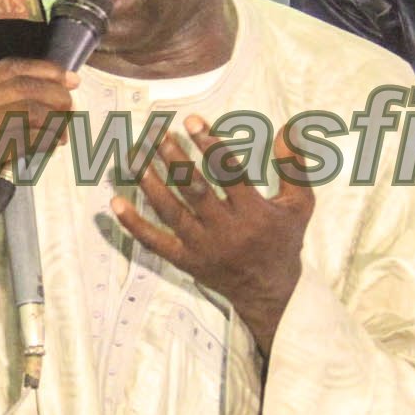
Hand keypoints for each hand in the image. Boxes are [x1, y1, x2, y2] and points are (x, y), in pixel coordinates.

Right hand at [0, 57, 74, 223]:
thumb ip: (16, 97)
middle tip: (71, 108)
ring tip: (63, 131)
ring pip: (28, 111)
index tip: (72, 80)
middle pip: (23, 87)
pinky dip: (47, 140)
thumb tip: (66, 82)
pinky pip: (26, 140)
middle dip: (55, 95)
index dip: (45, 70)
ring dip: (55, 120)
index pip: (11, 67)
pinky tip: (54, 144)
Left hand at [110, 121, 313, 349]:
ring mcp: (203, 247)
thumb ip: (295, 166)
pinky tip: (115, 203)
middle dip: (174, 160)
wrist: (270, 293)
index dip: (210, 145)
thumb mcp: (300, 204)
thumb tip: (290, 127)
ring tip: (134, 157)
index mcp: (254, 213)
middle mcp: (227, 230)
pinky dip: (134, 224)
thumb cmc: (283, 240)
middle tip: (156, 134)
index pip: (230, 173)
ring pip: (172, 212)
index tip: (191, 121)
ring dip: (151, 184)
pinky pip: (156, 242)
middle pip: (195, 190)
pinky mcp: (186, 261)